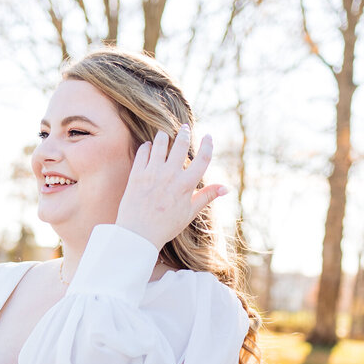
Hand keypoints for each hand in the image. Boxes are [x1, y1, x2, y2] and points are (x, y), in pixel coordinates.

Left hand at [114, 127, 227, 250]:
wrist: (138, 235)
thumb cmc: (165, 226)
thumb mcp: (189, 213)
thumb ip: (207, 196)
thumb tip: (226, 188)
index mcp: (186, 185)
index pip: (203, 158)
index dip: (208, 145)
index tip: (208, 137)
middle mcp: (170, 175)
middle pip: (181, 144)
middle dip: (184, 133)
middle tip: (184, 128)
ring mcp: (152, 173)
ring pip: (160, 143)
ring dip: (163, 136)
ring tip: (164, 135)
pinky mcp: (137, 174)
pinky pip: (143, 152)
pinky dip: (147, 147)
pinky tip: (149, 147)